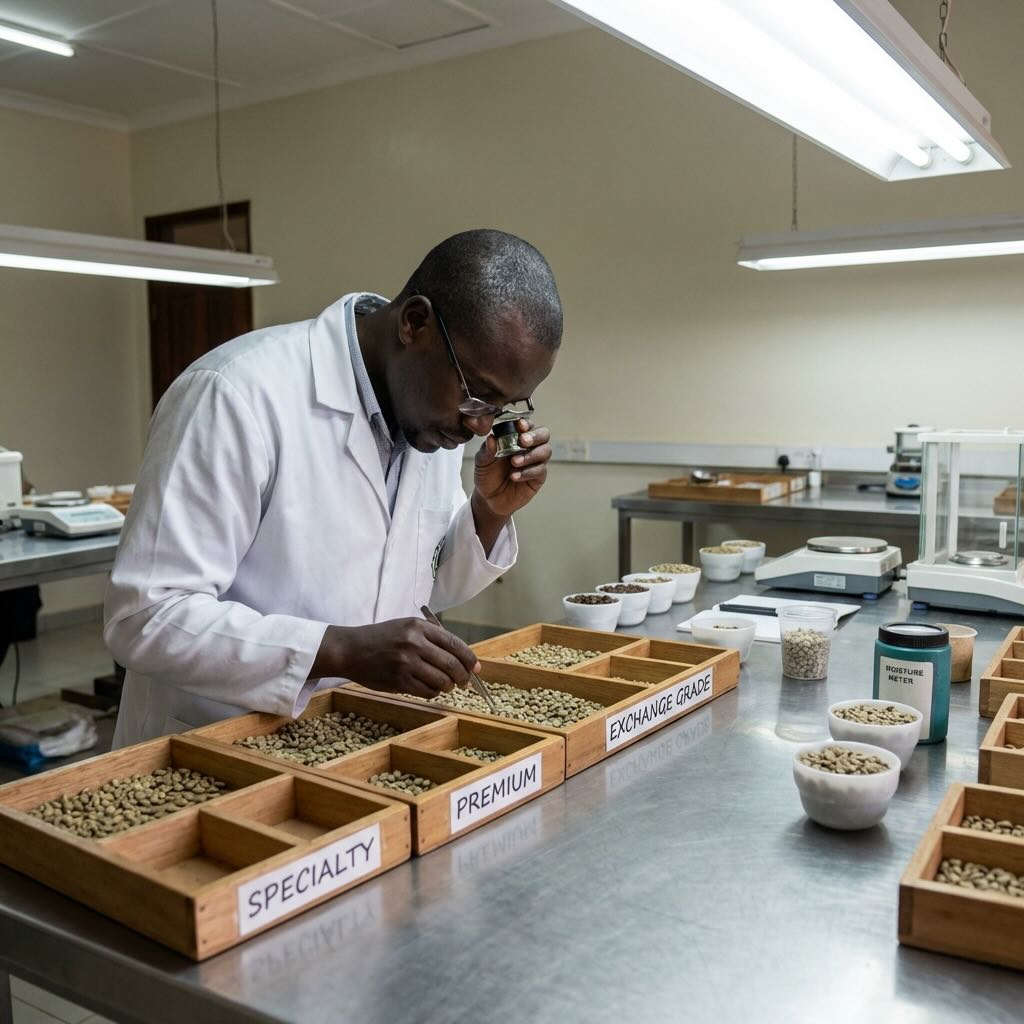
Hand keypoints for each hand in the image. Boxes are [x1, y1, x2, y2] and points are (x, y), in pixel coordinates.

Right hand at [313, 618, 480, 698]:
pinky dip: (433, 693)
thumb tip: (461, 657)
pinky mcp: (399, 680)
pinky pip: (427, 691)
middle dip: (463, 676)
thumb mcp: (406, 627)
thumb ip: (432, 638)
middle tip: (464, 682)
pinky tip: (430, 689)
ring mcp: (407, 662)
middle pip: (452, 664)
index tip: (476, 668)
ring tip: (446, 685)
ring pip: (442, 680)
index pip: (455, 644)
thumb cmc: (381, 638)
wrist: (350, 649)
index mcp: (419, 627)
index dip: (470, 659)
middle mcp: (415, 643)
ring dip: (448, 686)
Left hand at [473, 419, 551, 519]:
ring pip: (546, 451)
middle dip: (535, 436)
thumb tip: (491, 438)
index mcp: (515, 438)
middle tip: (523, 441)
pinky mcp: (538, 477)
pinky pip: (540, 470)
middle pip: (544, 434)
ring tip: (514, 462)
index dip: (526, 423)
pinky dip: (528, 472)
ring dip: (531, 455)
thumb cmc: (487, 475)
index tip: (520, 426)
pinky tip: (515, 476)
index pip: (526, 425)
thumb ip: (487, 450)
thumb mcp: (482, 462)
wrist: (489, 498)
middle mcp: (528, 447)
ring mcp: (535, 461)